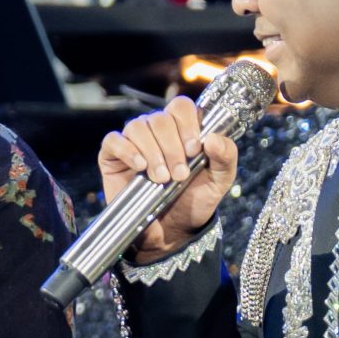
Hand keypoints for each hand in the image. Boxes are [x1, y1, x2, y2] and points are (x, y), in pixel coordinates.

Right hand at [96, 95, 238, 263]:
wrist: (171, 231)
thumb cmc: (194, 201)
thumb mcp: (219, 181)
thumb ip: (226, 157)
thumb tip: (213, 138)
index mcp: (182, 128)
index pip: (181, 106)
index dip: (187, 123)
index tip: (194, 150)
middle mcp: (156, 130)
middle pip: (160, 118)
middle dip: (172, 147)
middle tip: (179, 175)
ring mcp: (133, 141)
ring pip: (138, 127)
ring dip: (152, 152)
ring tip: (161, 178)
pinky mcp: (112, 156)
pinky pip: (113, 140)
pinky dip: (128, 151)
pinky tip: (140, 167)